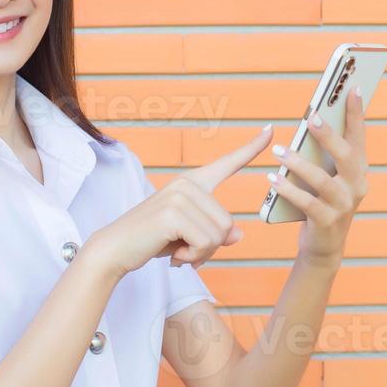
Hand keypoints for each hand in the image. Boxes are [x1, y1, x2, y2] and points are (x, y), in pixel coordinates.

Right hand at [87, 125, 274, 279]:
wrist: (115, 250)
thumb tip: (238, 235)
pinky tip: (173, 255)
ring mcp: (179, 195)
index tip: (271, 130)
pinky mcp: (173, 213)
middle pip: (228, 223)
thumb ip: (215, 232)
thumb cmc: (152, 241)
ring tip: (177, 251)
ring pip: (219, 235)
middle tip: (184, 251)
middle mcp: (187, 183)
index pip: (227, 163)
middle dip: (211, 247)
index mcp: (192, 183)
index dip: (251, 148)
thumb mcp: (189, 236)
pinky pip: (205, 243)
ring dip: (201, 253)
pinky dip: (192, 257)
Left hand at [268, 86, 368, 264]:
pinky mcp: (327, 222)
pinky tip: (272, 179)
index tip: (353, 87)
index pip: (359, 136)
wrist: (324, 246)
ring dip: (299, 164)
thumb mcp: (329, 176)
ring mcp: (343, 206)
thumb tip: (312, 120)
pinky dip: (288, 190)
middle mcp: (357, 186)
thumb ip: (325, 154)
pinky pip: (307, 203)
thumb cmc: (322, 201)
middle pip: (347, 157)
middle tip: (312, 117)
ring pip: (323, 181)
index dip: (357, 113)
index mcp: (359, 170)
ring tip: (278, 151)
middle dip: (329, 135)